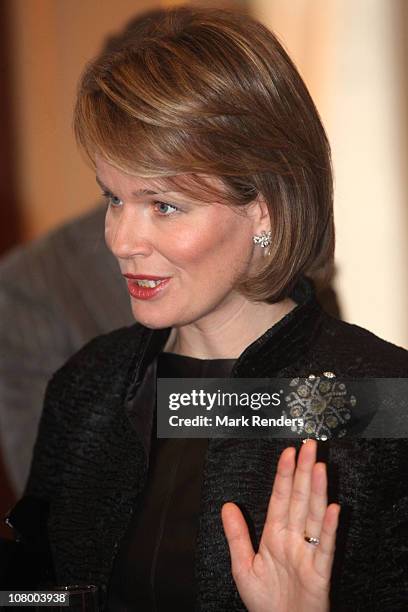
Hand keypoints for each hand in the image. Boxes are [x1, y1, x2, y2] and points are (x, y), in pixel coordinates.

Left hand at [221, 439, 339, 611]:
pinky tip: (333, 510)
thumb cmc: (265, 602)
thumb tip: (226, 505)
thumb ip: (236, 535)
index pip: (280, 498)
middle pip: (300, 499)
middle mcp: (293, 539)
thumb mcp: (243, 566)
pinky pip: (325, 547)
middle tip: (309, 446)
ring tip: (319, 468)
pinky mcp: (319, 572)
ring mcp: (307, 553)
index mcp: (275, 535)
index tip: (287, 453)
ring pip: (314, 516)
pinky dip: (330, 529)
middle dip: (303, 472)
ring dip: (318, 492)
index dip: (284, 475)